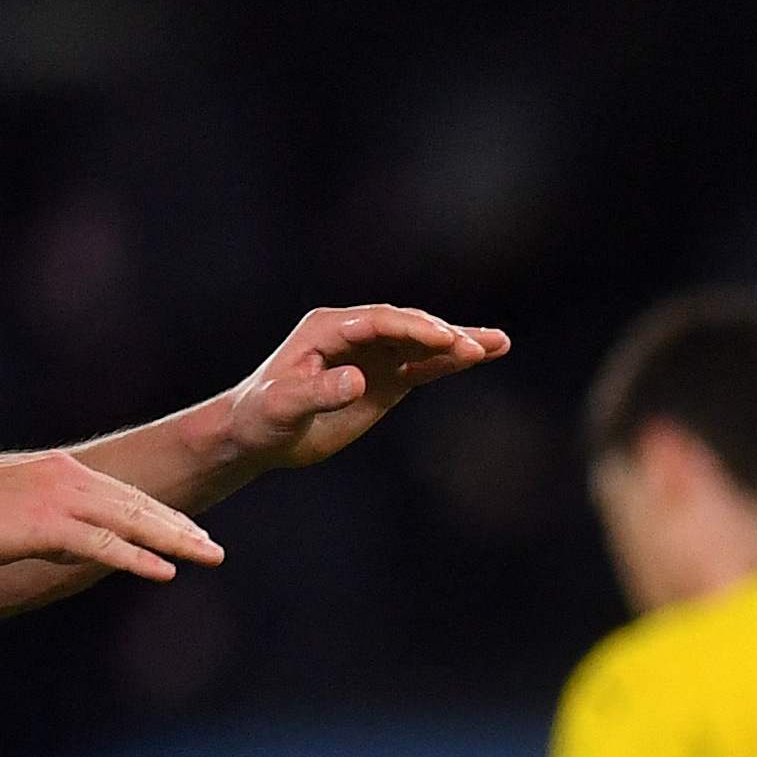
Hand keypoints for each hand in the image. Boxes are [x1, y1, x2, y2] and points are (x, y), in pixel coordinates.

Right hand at [0, 451, 222, 580]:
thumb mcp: (15, 516)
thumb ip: (53, 530)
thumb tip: (78, 551)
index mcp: (60, 471)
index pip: (123, 495)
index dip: (161, 516)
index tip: (190, 532)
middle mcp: (67, 477)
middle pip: (138, 506)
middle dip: (180, 529)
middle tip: (214, 549)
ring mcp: (59, 500)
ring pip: (132, 523)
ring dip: (175, 542)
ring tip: (209, 558)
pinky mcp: (47, 526)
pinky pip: (104, 545)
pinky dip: (138, 558)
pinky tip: (166, 573)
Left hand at [219, 304, 511, 474]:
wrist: (257, 433)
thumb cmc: (262, 417)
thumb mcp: (283, 405)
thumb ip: (317, 391)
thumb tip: (358, 379)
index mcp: (328, 329)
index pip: (378, 322)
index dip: (412, 329)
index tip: (443, 340)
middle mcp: (354, 333)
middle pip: (407, 326)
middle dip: (443, 335)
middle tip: (477, 347)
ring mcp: (372, 355)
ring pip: (422, 343)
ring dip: (459, 343)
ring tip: (499, 343)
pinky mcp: (384, 379)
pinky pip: (423, 366)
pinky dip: (451, 362)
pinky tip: (482, 356)